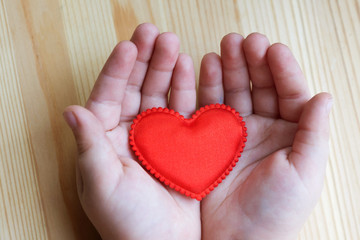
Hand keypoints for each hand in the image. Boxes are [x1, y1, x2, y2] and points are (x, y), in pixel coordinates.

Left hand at [63, 23, 199, 239]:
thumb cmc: (127, 221)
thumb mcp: (102, 184)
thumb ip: (88, 146)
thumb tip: (71, 110)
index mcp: (105, 140)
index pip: (108, 96)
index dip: (117, 70)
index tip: (128, 46)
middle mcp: (130, 133)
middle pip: (136, 87)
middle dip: (145, 59)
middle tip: (155, 33)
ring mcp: (158, 135)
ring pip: (160, 93)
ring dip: (166, 68)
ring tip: (174, 44)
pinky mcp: (181, 142)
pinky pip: (183, 109)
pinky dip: (186, 88)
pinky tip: (190, 69)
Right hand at [199, 33, 331, 239]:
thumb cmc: (276, 212)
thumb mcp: (304, 173)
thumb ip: (314, 133)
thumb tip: (323, 95)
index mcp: (292, 134)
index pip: (291, 93)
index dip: (283, 70)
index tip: (273, 49)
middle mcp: (265, 128)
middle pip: (261, 86)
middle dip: (253, 62)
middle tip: (245, 41)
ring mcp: (236, 132)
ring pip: (235, 91)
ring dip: (230, 68)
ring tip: (224, 48)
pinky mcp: (212, 138)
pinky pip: (211, 106)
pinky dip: (209, 86)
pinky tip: (207, 68)